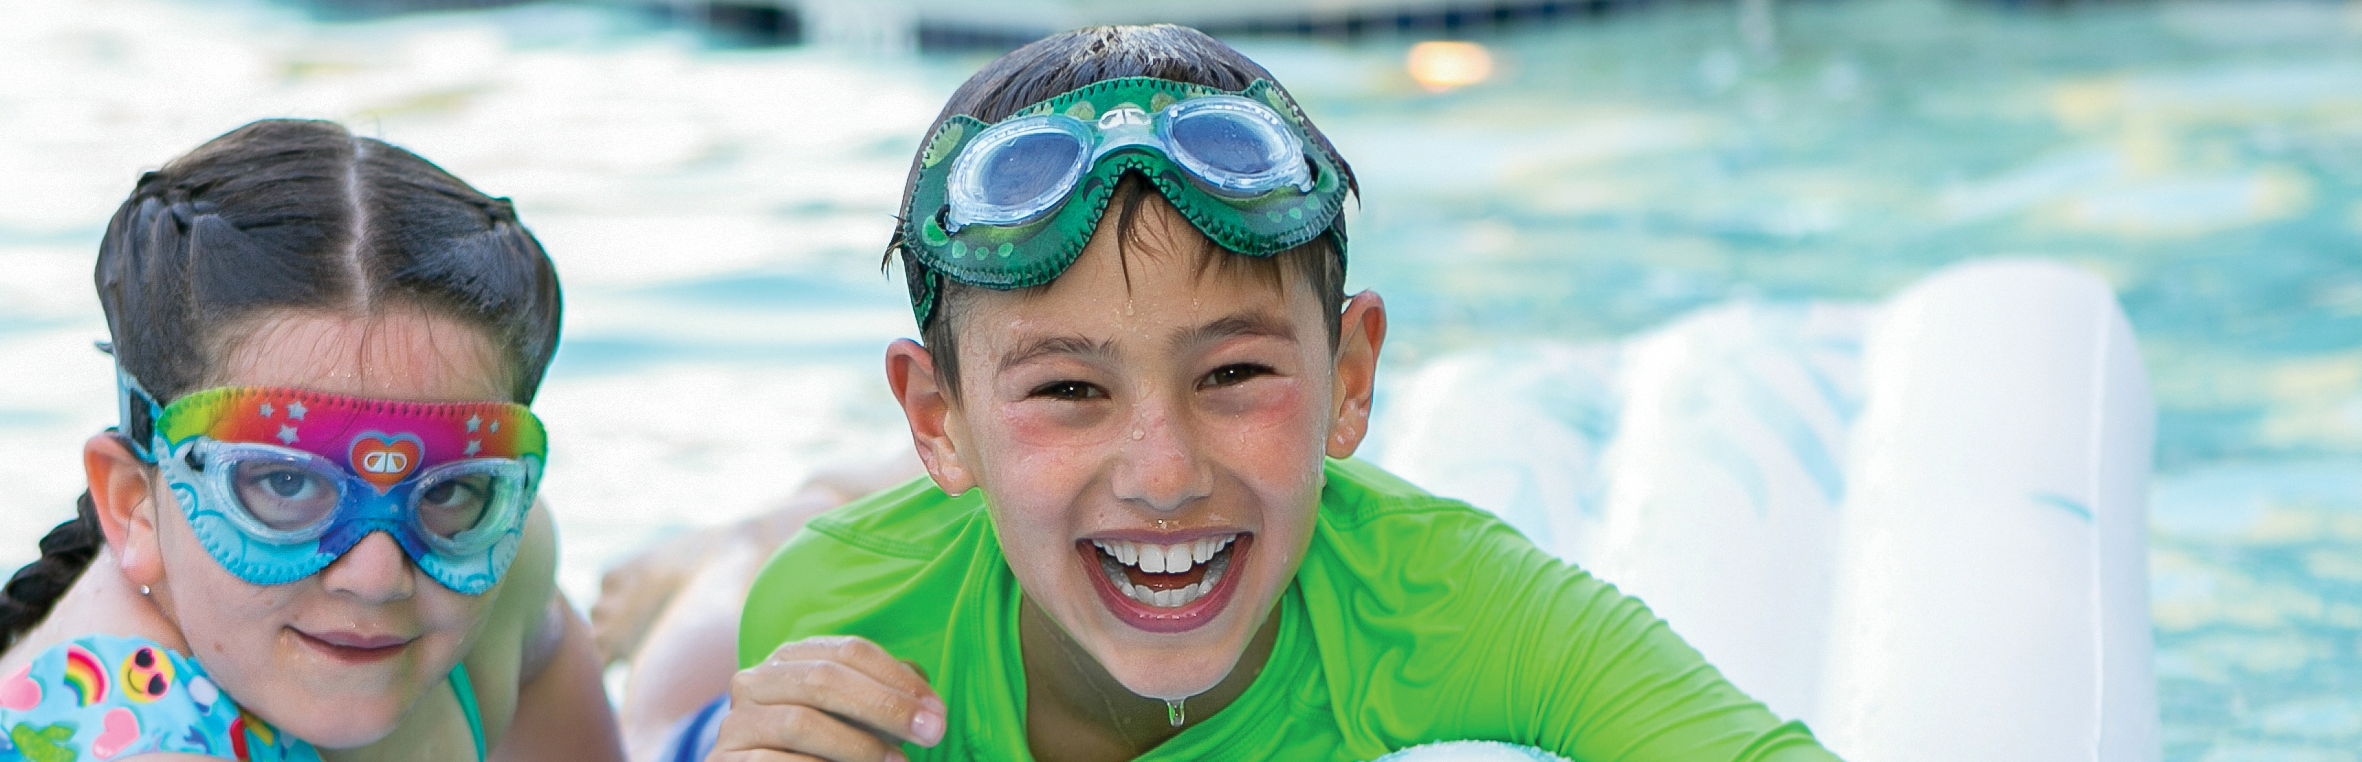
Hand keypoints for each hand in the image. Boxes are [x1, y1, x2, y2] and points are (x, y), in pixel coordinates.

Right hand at [707, 636, 948, 761]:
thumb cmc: (821, 752)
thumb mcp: (852, 719)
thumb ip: (881, 698)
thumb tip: (924, 695)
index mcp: (790, 659)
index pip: (849, 651)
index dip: (898, 678)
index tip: (937, 711)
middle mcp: (755, 681)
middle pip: (825, 680)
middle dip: (885, 706)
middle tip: (931, 734)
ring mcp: (735, 722)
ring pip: (800, 723)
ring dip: (858, 746)